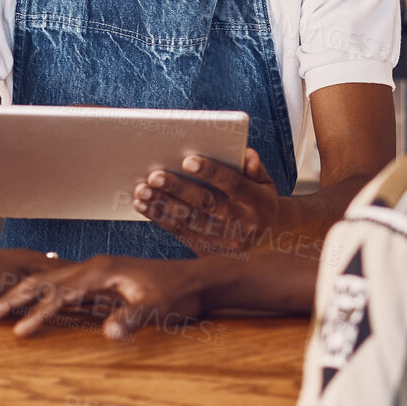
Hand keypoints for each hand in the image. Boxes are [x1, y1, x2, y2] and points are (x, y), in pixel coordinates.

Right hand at [0, 255, 209, 338]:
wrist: (198, 278)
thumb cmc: (179, 293)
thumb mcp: (159, 308)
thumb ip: (133, 318)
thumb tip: (109, 334)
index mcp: (101, 271)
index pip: (59, 293)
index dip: (37, 314)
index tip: (16, 332)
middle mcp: (94, 266)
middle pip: (43, 280)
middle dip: (12, 298)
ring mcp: (97, 269)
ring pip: (49, 279)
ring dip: (22, 294)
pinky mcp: (102, 276)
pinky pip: (63, 284)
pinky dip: (42, 293)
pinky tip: (34, 303)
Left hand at [134, 148, 278, 256]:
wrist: (264, 240)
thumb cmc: (257, 200)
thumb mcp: (265, 182)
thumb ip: (254, 167)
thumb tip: (247, 154)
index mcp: (259, 203)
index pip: (234, 185)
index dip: (212, 172)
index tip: (188, 160)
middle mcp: (242, 225)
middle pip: (207, 204)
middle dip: (179, 188)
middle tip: (154, 175)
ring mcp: (224, 242)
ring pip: (189, 221)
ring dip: (162, 204)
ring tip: (142, 189)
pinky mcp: (208, 251)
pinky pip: (180, 233)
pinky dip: (159, 218)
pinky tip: (144, 204)